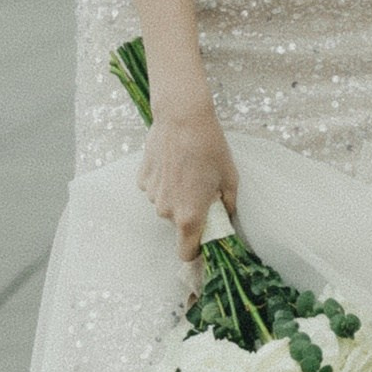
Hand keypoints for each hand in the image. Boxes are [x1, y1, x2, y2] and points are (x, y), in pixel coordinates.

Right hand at [139, 106, 238, 258]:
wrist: (182, 118)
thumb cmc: (210, 148)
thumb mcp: (229, 178)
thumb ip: (227, 206)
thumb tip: (225, 218)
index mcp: (190, 216)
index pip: (186, 253)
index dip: (195, 251)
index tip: (203, 241)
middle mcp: (166, 211)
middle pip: (178, 224)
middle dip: (190, 213)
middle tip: (202, 189)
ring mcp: (152, 195)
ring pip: (166, 205)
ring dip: (177, 196)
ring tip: (188, 170)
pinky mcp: (142, 180)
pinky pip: (156, 190)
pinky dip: (165, 182)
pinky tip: (174, 163)